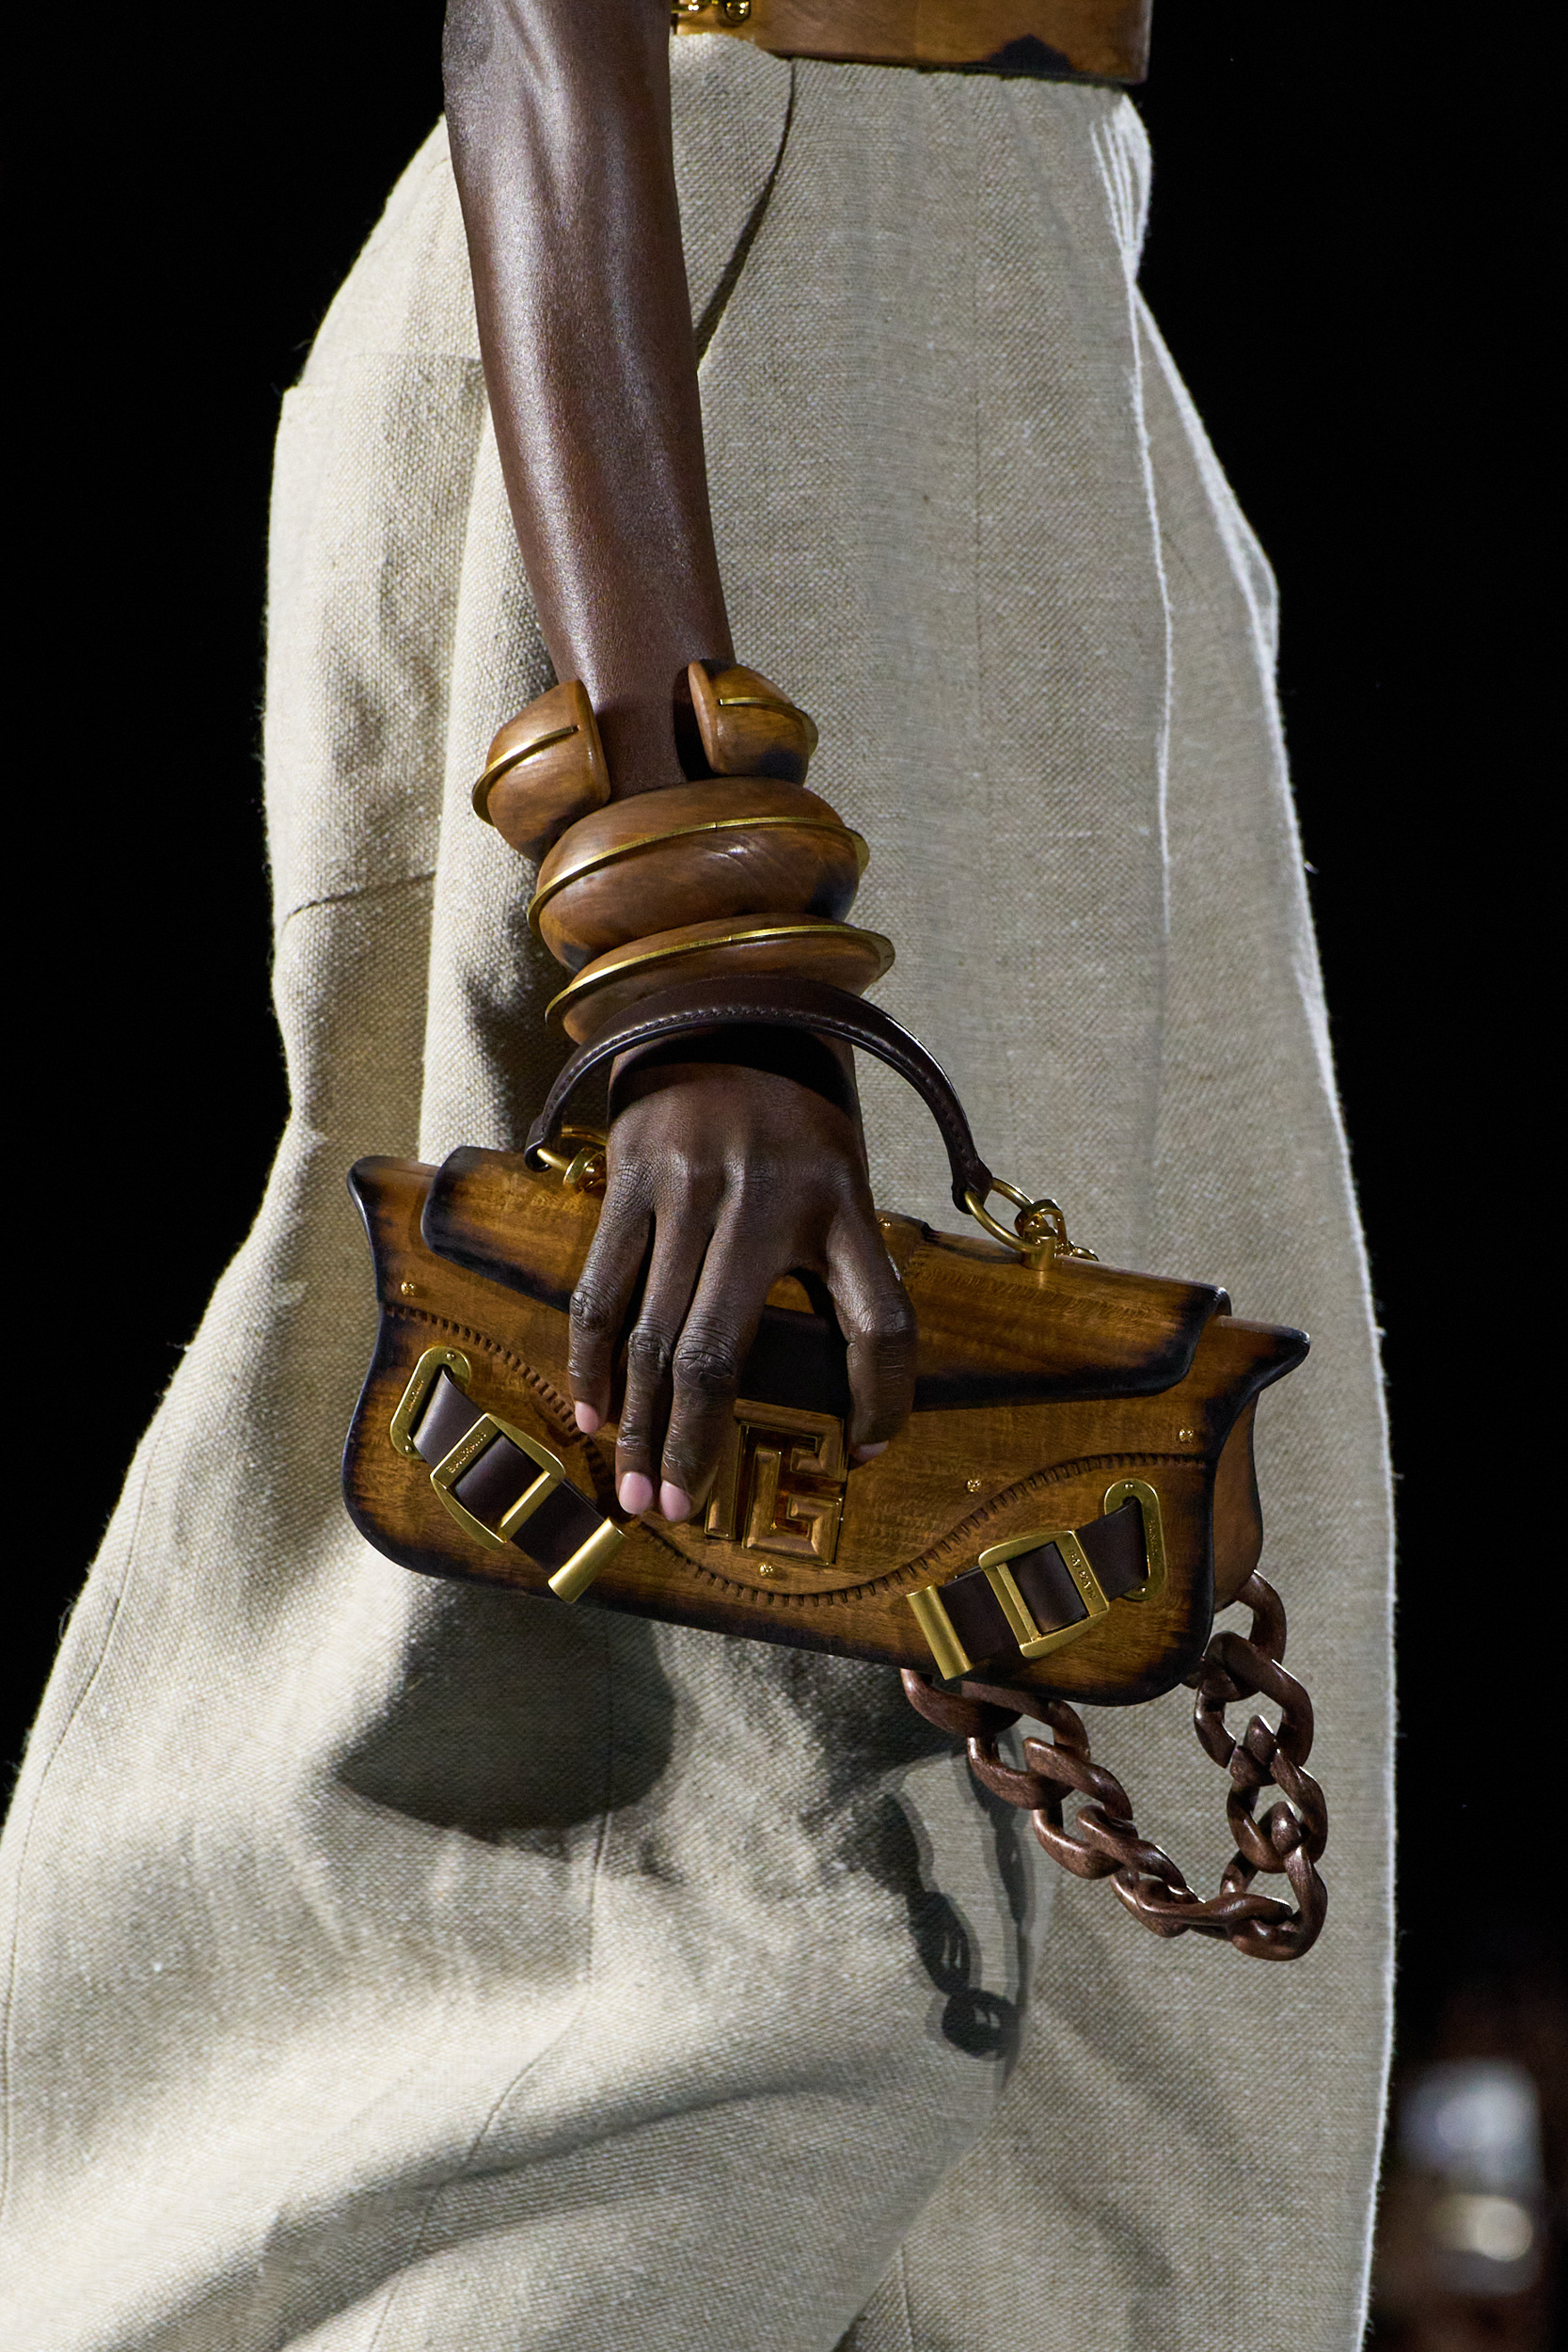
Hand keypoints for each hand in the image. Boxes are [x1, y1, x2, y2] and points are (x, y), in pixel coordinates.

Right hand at [568, 1058, 916, 1520]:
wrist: (726, 1010)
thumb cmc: (796, 1126)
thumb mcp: (845, 1183)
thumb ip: (846, 1274)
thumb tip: (855, 1413)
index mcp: (842, 1202)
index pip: (879, 1320)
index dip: (879, 1398)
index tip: (863, 1454)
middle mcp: (764, 1197)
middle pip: (719, 1349)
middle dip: (694, 1442)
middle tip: (678, 1510)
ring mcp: (688, 1185)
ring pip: (650, 1331)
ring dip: (638, 1422)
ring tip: (634, 1488)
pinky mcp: (630, 1177)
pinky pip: (602, 1287)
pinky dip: (592, 1359)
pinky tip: (593, 1412)